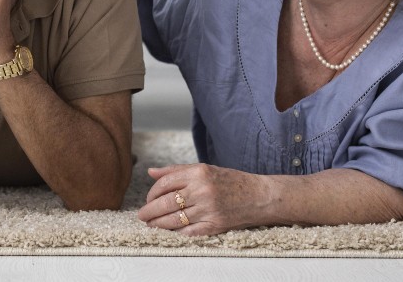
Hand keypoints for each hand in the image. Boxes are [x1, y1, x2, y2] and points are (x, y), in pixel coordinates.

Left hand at [137, 163, 267, 235]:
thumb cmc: (231, 181)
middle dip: (150, 211)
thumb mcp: (204, 169)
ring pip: (174, 219)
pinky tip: (168, 232)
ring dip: (158, 224)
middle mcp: (202, 190)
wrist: (260, 196)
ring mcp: (209, 209)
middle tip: (142, 216)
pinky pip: (189, 231)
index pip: (165, 184)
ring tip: (150, 225)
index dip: (152, 193)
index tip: (148, 200)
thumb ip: (176, 171)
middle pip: (166, 203)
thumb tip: (151, 172)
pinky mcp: (215, 225)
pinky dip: (176, 233)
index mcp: (198, 173)